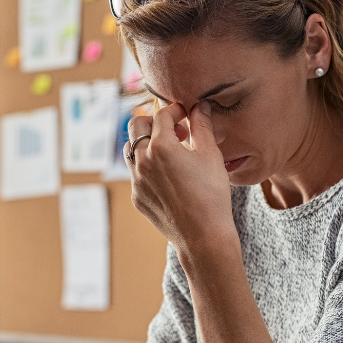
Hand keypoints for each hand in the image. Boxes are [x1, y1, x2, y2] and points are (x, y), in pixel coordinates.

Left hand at [127, 102, 233, 253]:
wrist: (203, 236)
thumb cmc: (211, 195)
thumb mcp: (211, 155)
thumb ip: (202, 126)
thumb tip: (200, 105)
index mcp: (161, 146)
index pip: (162, 115)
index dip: (175, 110)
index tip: (186, 115)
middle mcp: (143, 161)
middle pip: (136, 125)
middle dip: (154, 122)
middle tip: (176, 130)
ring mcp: (136, 180)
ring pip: (131, 149)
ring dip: (146, 143)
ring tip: (170, 152)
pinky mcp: (137, 197)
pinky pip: (135, 173)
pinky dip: (148, 166)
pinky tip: (169, 176)